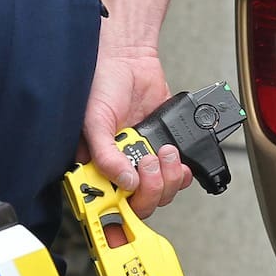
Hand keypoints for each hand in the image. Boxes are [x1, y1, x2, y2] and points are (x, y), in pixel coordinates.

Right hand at [82, 44, 192, 217]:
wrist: (130, 60)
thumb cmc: (102, 85)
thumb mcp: (95, 120)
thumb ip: (105, 154)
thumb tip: (125, 181)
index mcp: (95, 167)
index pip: (106, 204)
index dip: (117, 214)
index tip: (126, 208)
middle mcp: (119, 169)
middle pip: (138, 205)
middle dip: (149, 191)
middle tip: (148, 165)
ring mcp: (142, 162)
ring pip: (160, 194)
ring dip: (167, 179)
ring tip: (163, 152)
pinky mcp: (163, 152)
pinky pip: (177, 177)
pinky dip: (181, 173)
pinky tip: (176, 159)